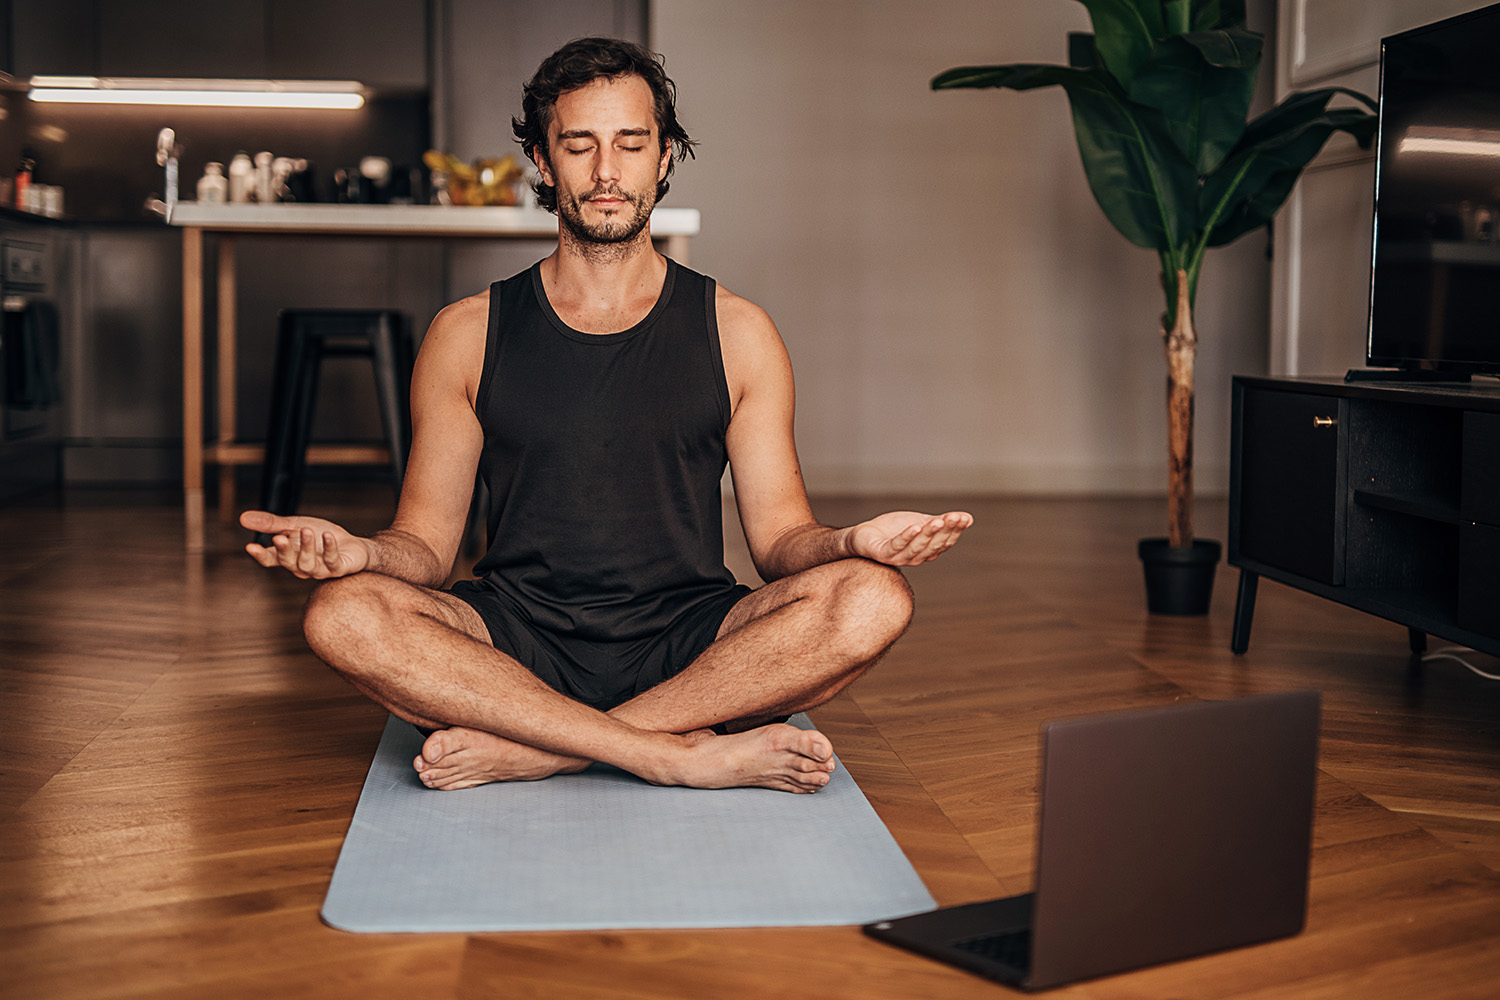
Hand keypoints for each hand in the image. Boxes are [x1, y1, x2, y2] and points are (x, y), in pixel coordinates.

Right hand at [239, 510, 370, 579]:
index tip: (250, 546)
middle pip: (288, 562)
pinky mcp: (338, 569)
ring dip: (307, 547)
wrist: (353, 547)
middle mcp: (302, 566)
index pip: (270, 559)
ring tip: (307, 531)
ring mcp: (320, 570)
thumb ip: (271, 524)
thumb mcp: (295, 526)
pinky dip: (329, 548)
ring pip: (308, 564)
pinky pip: (332, 561)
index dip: (261, 555)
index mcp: (289, 556)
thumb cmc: (322, 537)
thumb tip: (242, 518)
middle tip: (279, 537)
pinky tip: (327, 536)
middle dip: (284, 550)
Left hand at [846, 510, 972, 565]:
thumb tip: (968, 518)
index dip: (955, 530)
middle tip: (953, 517)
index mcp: (926, 551)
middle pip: (934, 545)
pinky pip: (896, 546)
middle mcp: (915, 558)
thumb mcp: (921, 522)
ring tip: (937, 521)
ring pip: (917, 547)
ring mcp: (899, 558)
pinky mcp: (883, 555)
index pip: (945, 542)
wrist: (864, 535)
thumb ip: (942, 522)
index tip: (963, 517)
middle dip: (945, 531)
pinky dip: (906, 537)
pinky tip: (915, 527)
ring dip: (928, 534)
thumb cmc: (893, 530)